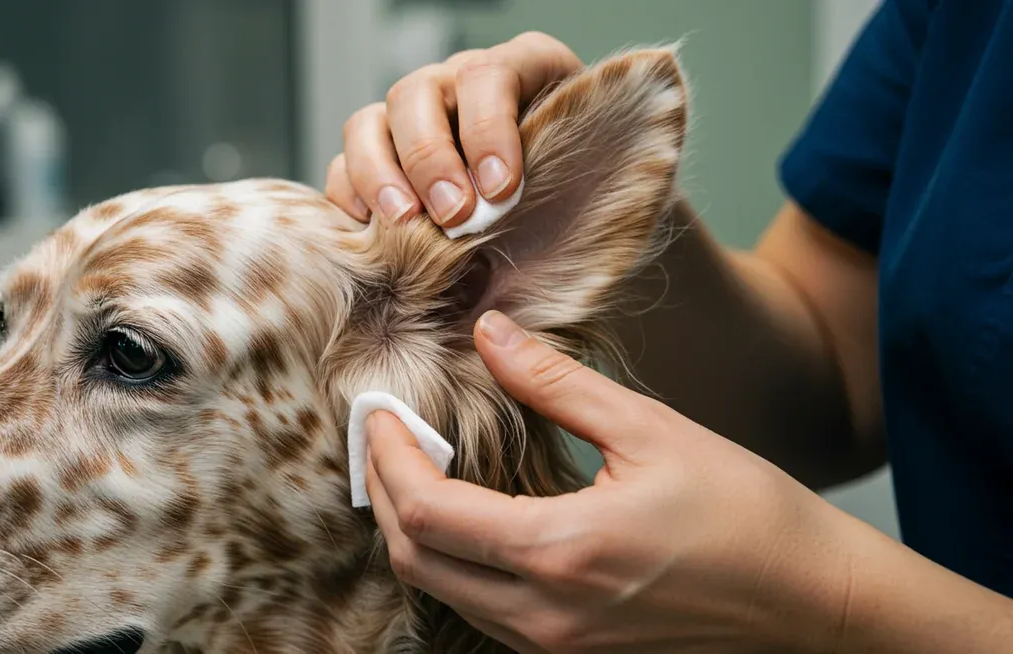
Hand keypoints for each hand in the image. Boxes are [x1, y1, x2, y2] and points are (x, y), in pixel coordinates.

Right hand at [326, 32, 582, 225]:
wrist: (560, 224)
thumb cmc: (583, 196)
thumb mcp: (598, 176)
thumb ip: (589, 178)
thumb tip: (585, 204)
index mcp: (519, 71)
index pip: (489, 76)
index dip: (489, 130)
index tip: (503, 189)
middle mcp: (455, 85)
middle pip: (416, 94)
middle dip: (430, 157)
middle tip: (454, 216)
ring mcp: (408, 121)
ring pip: (367, 123)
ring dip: (379, 175)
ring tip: (402, 225)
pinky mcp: (374, 160)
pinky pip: (342, 167)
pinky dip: (348, 198)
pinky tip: (368, 235)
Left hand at [364, 310, 857, 652]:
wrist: (814, 604)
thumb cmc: (748, 515)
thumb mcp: (651, 431)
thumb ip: (557, 384)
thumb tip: (491, 333)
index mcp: (559, 552)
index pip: (426, 512)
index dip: (389, 457)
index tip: (380, 411)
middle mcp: (544, 616)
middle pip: (415, 562)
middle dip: (386, 495)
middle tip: (388, 437)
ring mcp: (557, 647)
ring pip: (443, 593)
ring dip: (416, 531)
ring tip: (422, 467)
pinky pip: (483, 612)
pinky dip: (455, 563)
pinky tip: (472, 515)